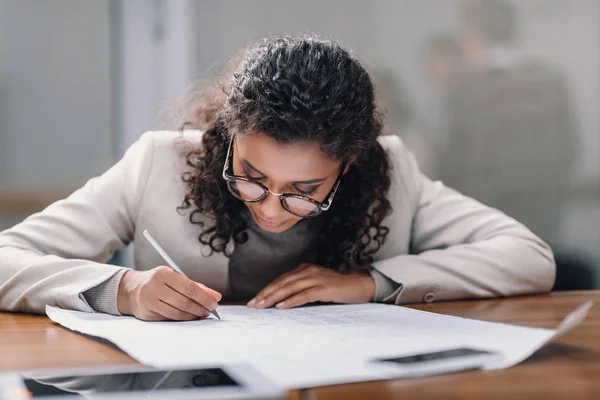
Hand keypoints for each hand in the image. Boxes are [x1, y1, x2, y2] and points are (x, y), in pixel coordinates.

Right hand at [117, 266, 221, 320]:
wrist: (132, 290)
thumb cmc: (158, 282)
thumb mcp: (174, 278)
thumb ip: (195, 286)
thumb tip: (215, 296)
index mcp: (163, 273)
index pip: (189, 287)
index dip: (204, 297)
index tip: (214, 303)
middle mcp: (154, 286)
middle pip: (183, 301)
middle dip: (200, 308)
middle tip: (209, 311)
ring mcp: (148, 300)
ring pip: (176, 312)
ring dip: (192, 315)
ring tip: (201, 314)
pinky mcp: (146, 313)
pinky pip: (168, 318)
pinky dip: (182, 319)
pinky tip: (189, 317)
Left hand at [247, 263, 375, 309]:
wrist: (359, 285)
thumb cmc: (337, 288)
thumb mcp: (316, 285)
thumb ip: (301, 288)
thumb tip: (282, 301)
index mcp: (304, 269)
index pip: (281, 280)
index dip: (266, 290)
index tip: (254, 300)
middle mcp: (308, 271)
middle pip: (282, 283)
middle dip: (265, 294)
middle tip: (253, 305)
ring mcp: (316, 278)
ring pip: (289, 288)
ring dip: (274, 298)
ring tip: (262, 306)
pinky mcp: (324, 288)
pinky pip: (304, 295)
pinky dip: (291, 301)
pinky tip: (281, 307)